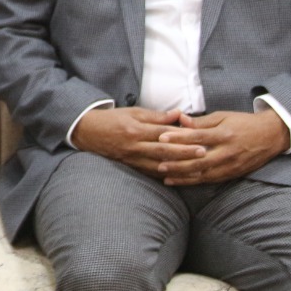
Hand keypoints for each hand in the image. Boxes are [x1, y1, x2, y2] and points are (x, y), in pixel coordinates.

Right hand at [71, 106, 203, 177]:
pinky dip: (164, 175)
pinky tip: (177, 178)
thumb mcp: (132, 112)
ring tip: (196, 170)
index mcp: (136, 130)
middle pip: (164, 151)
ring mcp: (132, 158)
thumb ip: (156, 116)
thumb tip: (178, 115)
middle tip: (204, 153)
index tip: (200, 138)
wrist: (86, 132)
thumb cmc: (111, 119)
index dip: (182, 136)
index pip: (163, 133)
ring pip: (159, 165)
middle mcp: (135, 146)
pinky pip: (150, 172)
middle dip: (185, 153)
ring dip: (179, 168)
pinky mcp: (130, 166)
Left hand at [156, 111, 289, 185]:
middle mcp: (228, 151)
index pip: (198, 137)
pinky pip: (210, 179)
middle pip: (199, 160)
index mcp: (224, 134)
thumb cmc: (244, 123)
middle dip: (178, 162)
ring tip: (164, 175)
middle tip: (158, 162)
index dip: (179, 138)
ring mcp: (231, 165)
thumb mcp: (223, 117)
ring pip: (203, 173)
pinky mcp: (233, 174)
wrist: (271, 136)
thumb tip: (180, 120)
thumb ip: (201, 122)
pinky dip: (194, 181)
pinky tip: (179, 181)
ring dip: (183, 175)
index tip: (161, 137)